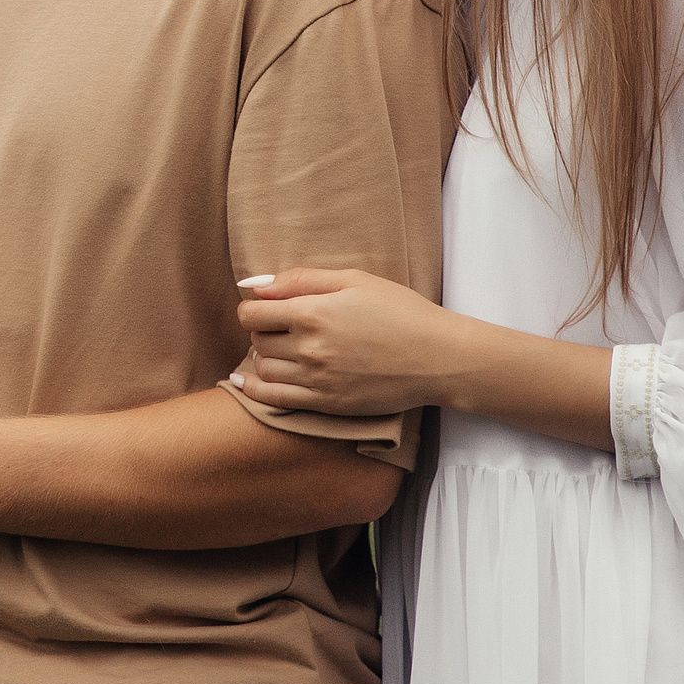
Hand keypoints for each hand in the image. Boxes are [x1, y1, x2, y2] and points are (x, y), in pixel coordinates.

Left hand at [232, 267, 458, 418]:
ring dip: (264, 356)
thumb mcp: (353, 280)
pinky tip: (245, 381)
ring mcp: (317, 380)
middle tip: (281, 326)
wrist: (438, 357)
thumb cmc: (400, 311)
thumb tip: (254, 284)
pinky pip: (274, 399)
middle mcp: (309, 349)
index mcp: (313, 313)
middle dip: (262, 330)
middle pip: (257, 340)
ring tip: (282, 348)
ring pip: (263, 369)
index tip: (266, 306)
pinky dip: (254, 389)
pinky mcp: (327, 404)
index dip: (254, 307)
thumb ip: (300, 280)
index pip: (253, 313)